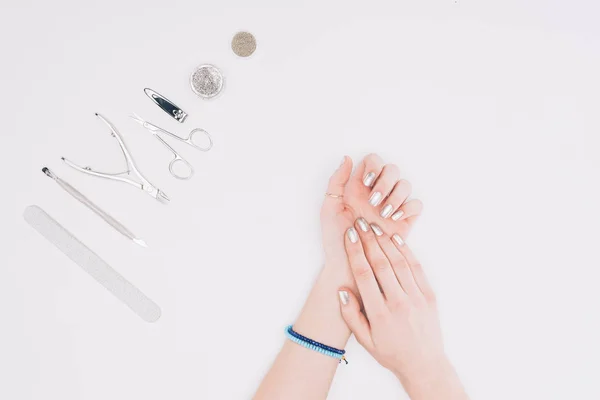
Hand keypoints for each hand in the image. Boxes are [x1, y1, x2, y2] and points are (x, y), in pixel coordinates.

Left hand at [321, 154, 422, 281]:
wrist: (349, 268)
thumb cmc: (336, 242)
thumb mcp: (329, 209)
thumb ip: (336, 182)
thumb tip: (347, 158)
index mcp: (358, 187)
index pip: (373, 161)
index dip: (373, 166)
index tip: (366, 183)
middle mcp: (377, 194)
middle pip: (392, 170)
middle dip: (385, 182)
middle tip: (373, 202)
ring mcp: (391, 206)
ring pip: (405, 185)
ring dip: (396, 196)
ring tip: (383, 214)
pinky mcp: (404, 221)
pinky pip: (416, 205)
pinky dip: (408, 208)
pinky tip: (395, 219)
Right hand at [338, 221, 467, 398]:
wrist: (424, 364)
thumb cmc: (391, 352)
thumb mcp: (364, 340)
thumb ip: (351, 315)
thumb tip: (342, 290)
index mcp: (379, 314)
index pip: (364, 275)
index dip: (355, 252)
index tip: (349, 236)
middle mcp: (398, 303)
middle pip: (381, 263)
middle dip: (368, 240)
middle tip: (359, 223)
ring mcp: (416, 298)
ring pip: (399, 262)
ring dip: (385, 242)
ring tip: (374, 227)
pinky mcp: (429, 296)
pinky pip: (416, 268)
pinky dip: (406, 251)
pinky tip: (396, 239)